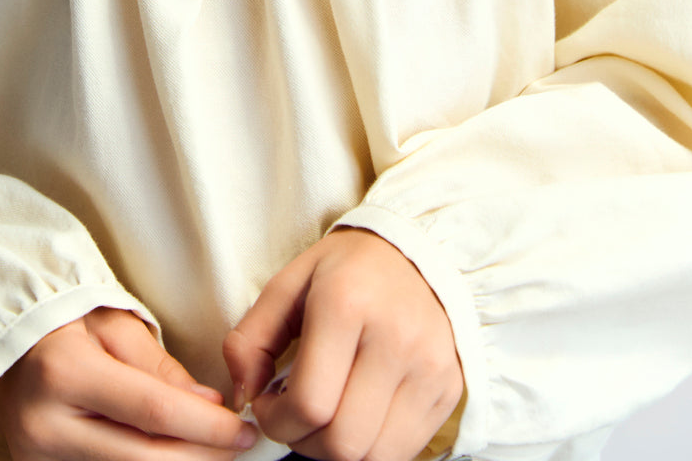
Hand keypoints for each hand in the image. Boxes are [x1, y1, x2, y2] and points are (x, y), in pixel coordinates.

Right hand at [0, 306, 257, 460]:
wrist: (5, 343)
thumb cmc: (66, 323)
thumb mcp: (114, 323)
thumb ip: (160, 367)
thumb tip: (209, 407)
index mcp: (65, 373)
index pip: (152, 411)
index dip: (206, 427)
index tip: (244, 431)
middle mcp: (46, 427)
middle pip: (143, 460)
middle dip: (199, 456)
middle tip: (237, 447)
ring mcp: (38, 459)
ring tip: (208, 451)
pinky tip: (173, 454)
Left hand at [222, 227, 461, 460]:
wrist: (418, 251)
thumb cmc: (347, 271)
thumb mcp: (289, 284)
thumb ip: (251, 338)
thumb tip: (244, 396)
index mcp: (347, 305)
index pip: (309, 404)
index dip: (276, 421)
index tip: (269, 404)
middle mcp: (395, 339)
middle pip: (342, 440)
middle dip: (304, 442)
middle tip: (295, 416)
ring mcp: (428, 368)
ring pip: (374, 455)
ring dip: (338, 452)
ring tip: (327, 418)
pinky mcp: (448, 389)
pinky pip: (404, 450)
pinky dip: (372, 447)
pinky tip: (359, 416)